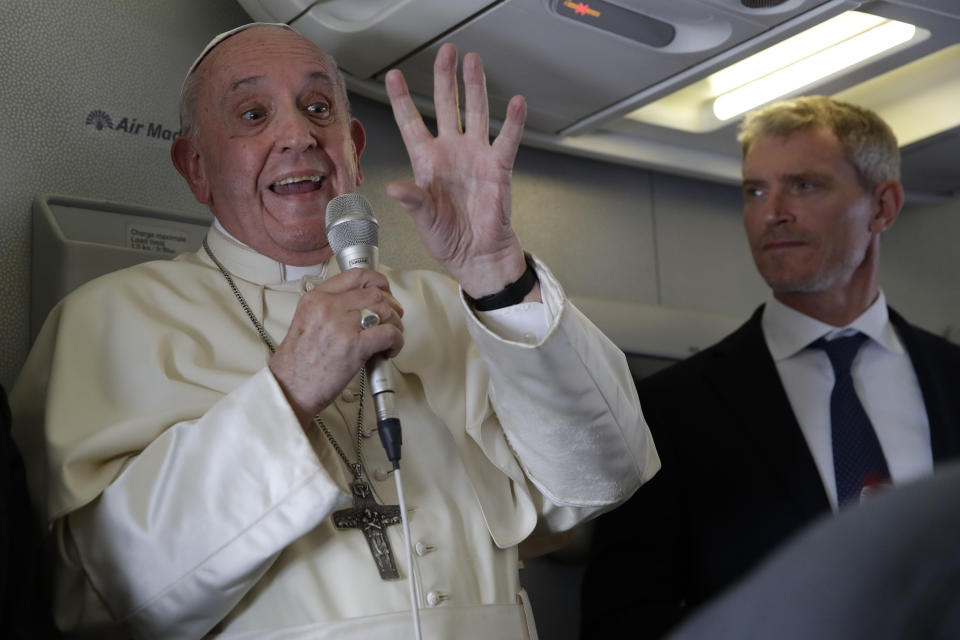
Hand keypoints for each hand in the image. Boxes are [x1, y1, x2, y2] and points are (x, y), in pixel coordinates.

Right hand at [268, 269, 403, 426]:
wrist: (289, 388)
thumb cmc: (298, 363)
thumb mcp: (308, 322)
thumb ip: (331, 309)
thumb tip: (364, 307)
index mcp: (316, 298)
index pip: (357, 276)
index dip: (378, 282)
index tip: (385, 292)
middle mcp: (328, 306)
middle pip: (376, 293)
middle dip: (392, 307)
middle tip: (392, 320)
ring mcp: (341, 325)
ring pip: (386, 310)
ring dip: (396, 325)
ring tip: (391, 339)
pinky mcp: (354, 346)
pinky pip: (389, 333)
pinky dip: (397, 341)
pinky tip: (389, 351)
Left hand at [385, 43, 536, 300]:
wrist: (476, 256)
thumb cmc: (448, 239)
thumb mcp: (423, 220)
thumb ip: (412, 200)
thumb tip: (394, 187)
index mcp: (426, 163)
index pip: (411, 123)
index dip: (402, 100)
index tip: (394, 76)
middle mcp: (451, 153)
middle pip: (447, 106)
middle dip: (445, 79)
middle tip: (446, 53)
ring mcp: (475, 157)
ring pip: (476, 113)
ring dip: (475, 88)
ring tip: (474, 62)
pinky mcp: (498, 168)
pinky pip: (506, 140)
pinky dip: (513, 122)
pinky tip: (515, 102)